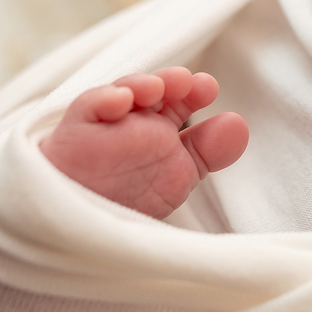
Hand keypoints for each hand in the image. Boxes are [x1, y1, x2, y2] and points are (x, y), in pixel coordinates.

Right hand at [39, 67, 247, 219]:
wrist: (75, 230)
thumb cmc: (125, 200)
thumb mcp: (176, 178)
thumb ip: (208, 151)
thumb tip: (239, 124)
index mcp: (158, 127)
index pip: (179, 100)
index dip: (193, 90)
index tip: (208, 88)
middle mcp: (132, 121)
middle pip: (153, 90)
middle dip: (172, 81)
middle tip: (189, 83)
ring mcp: (103, 125)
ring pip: (121, 92)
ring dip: (141, 85)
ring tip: (157, 88)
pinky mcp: (72, 134)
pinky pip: (87, 109)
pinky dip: (104, 101)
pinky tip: (120, 102)